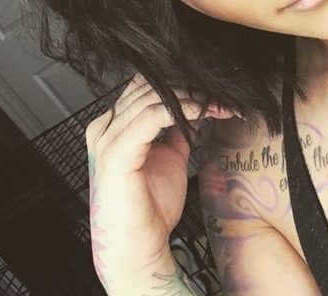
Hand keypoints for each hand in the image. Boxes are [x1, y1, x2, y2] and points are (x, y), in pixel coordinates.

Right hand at [84, 73, 239, 288]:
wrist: (139, 245)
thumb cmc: (150, 206)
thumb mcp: (169, 157)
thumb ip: (175, 131)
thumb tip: (193, 108)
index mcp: (113, 127)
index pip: (144, 85)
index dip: (181, 83)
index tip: (214, 90)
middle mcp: (105, 128)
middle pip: (148, 86)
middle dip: (190, 88)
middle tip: (222, 94)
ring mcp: (106, 140)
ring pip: (151, 98)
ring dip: (192, 97)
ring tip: (220, 104)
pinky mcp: (115, 154)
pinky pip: (150, 117)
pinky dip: (181, 109)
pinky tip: (203, 111)